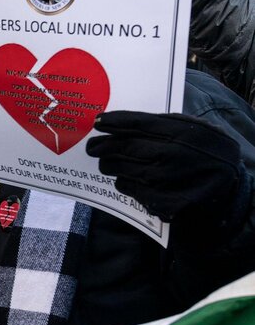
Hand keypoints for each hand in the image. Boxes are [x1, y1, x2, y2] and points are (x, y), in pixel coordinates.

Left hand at [87, 111, 246, 226]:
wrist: (230, 188)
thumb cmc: (206, 153)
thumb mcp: (195, 130)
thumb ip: (163, 124)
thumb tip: (122, 121)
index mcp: (183, 133)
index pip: (137, 123)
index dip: (113, 122)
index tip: (97, 122)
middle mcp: (174, 155)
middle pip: (123, 147)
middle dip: (102, 146)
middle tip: (93, 147)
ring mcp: (168, 181)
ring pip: (120, 169)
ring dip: (110, 165)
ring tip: (108, 162)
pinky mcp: (163, 203)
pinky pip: (129, 189)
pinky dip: (124, 183)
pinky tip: (128, 179)